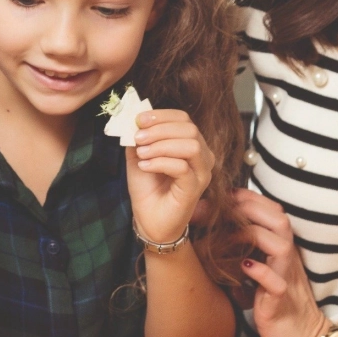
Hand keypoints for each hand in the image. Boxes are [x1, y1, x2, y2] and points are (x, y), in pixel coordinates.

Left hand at [126, 109, 214, 243]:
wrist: (150, 220)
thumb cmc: (148, 189)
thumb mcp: (139, 156)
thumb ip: (139, 137)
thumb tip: (134, 119)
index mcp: (191, 144)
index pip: (183, 119)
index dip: (161, 116)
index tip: (139, 119)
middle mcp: (202, 156)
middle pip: (189, 129)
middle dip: (160, 130)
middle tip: (138, 138)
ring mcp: (202, 173)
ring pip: (190, 146)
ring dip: (161, 146)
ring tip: (142, 154)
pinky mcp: (196, 188)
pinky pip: (182, 167)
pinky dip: (160, 162)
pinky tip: (145, 166)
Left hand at [236, 188, 328, 336]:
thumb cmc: (278, 309)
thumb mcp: (263, 275)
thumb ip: (250, 253)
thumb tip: (218, 234)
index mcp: (284, 252)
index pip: (275, 213)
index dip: (251, 199)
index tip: (227, 194)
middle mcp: (289, 261)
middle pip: (280, 220)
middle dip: (251, 207)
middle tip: (224, 206)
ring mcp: (287, 281)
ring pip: (280, 244)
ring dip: (252, 234)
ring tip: (227, 235)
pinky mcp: (281, 305)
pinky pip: (275, 283)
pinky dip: (259, 271)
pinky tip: (243, 266)